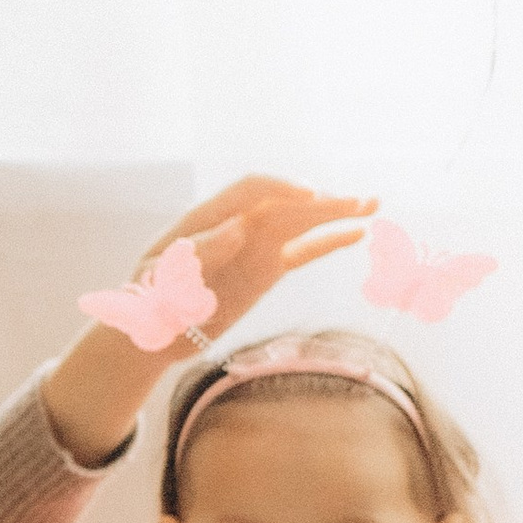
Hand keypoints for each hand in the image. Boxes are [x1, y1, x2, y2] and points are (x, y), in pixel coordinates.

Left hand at [171, 174, 376, 334]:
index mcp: (207, 218)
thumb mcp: (163, 282)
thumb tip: (239, 226)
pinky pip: (303, 251)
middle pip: (285, 204)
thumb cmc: (149, 305)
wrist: (151, 333)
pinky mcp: (266, 269)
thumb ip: (198, 254)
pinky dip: (329, 242)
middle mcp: (236, 225)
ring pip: (300, 223)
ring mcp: (254, 246)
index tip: (309, 197)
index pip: (252, 190)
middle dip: (322, 201)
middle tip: (360, 202)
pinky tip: (358, 233)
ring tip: (373, 205)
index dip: (282, 189)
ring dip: (336, 214)